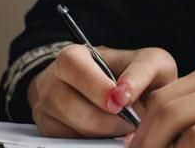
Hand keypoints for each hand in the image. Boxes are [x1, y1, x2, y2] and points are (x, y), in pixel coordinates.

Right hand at [27, 43, 176, 136]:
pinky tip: (110, 135)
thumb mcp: (147, 62)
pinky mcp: (49, 132)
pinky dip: (90, 142)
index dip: (96, 86)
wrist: (121, 92)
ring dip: (99, 132)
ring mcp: (46, 109)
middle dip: (101, 117)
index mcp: (74, 56)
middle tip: (128, 122)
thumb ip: (141, 72)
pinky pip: (65, 142)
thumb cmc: (133, 73)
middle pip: (67, 102)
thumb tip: (123, 94)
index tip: (120, 102)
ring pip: (66, 127)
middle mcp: (53, 81)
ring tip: (124, 128)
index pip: (74, 65)